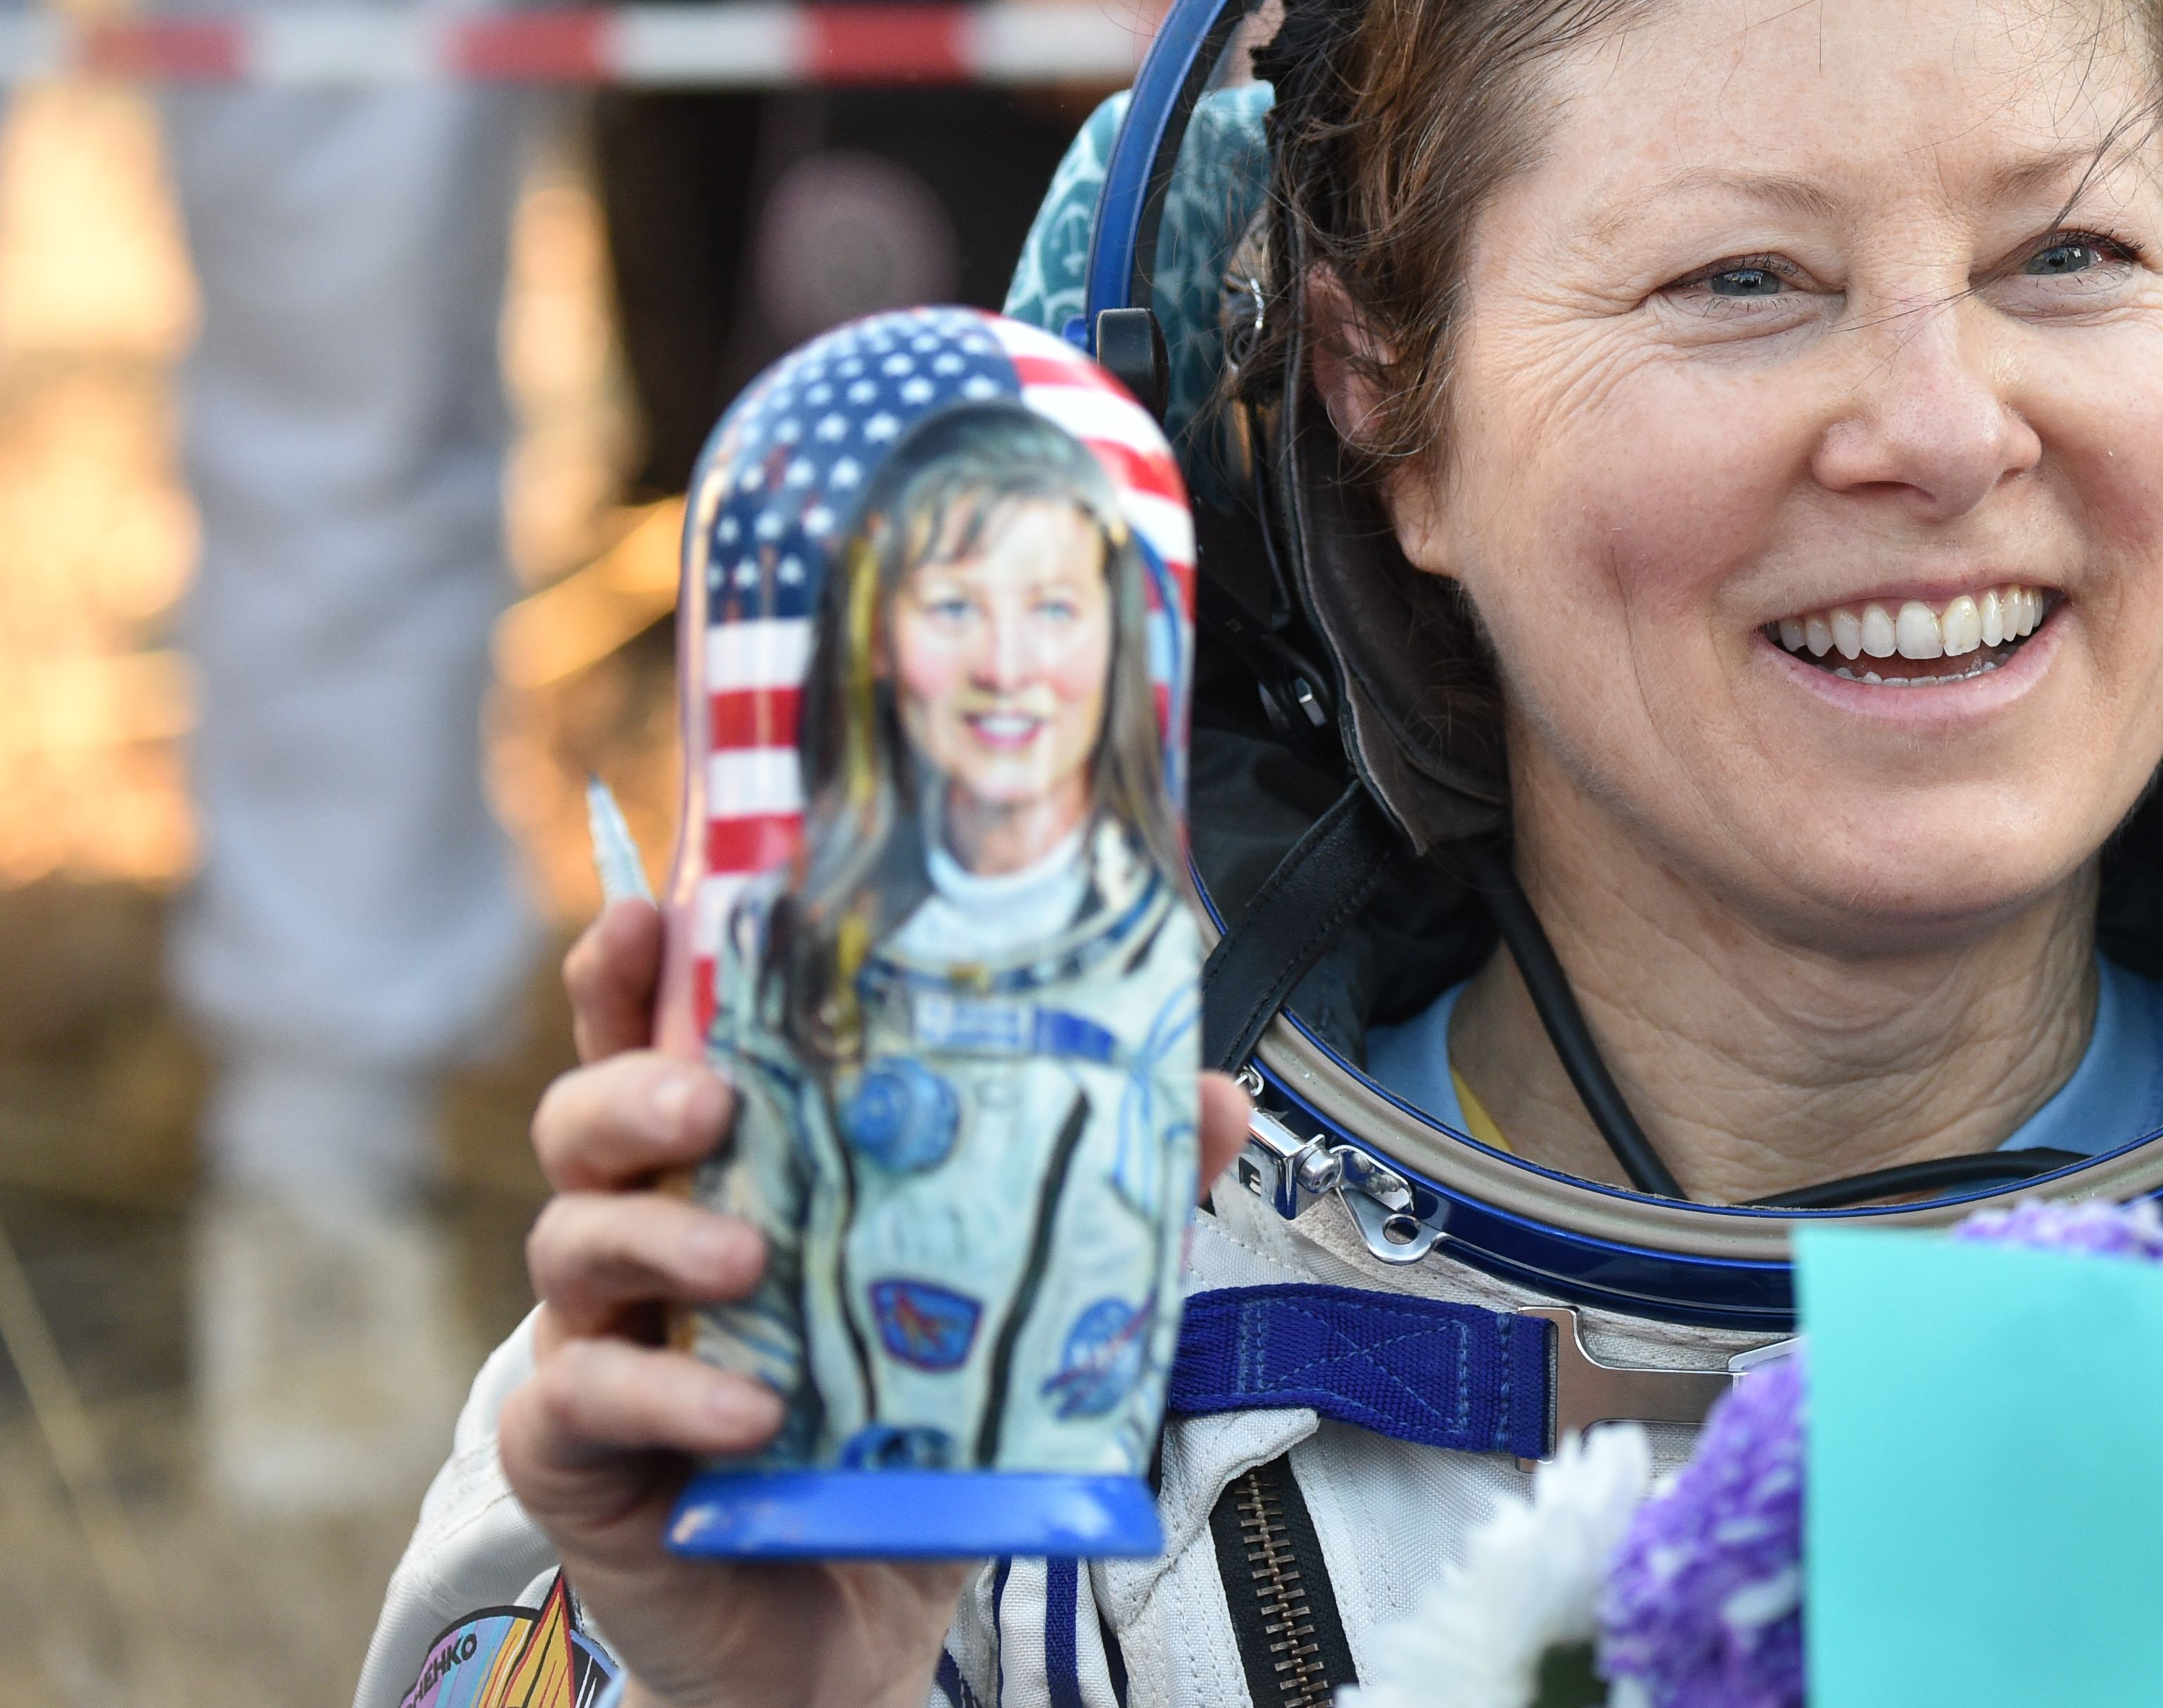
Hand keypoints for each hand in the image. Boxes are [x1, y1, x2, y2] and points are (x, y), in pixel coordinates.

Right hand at [507, 900, 1254, 1707]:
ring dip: (661, 1239)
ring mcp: (598, 1338)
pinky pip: (585, 1400)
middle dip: (634, 1086)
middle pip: (585, 1117)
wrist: (845, 1622)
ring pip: (574, 1244)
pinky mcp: (579, 1453)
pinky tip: (747, 1411)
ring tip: (749, 1259)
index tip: (648, 911)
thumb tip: (1217, 1100)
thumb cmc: (900, 1431)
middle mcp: (647, 1233)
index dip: (633, 970)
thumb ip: (1103, 1194)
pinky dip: (666, 1397)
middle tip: (713, 1098)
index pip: (660, 1038)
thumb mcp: (1008, 1300)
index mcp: (732, 1167)